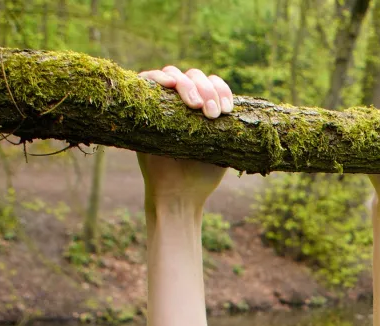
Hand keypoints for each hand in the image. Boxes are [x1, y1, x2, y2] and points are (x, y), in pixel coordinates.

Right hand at [137, 67, 233, 208]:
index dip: (221, 90)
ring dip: (187, 85)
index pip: (213, 83)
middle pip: (194, 75)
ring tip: (195, 105)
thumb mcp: (223, 146)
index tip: (226, 110)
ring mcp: (161, 102)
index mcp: (203, 107)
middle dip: (207, 90)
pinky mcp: (143, 107)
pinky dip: (157, 77)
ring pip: (174, 74)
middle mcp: (183, 101)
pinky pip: (146, 79)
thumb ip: (228, 125)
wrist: (179, 196)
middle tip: (211, 114)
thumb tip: (236, 106)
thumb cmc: (203, 174)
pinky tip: (170, 83)